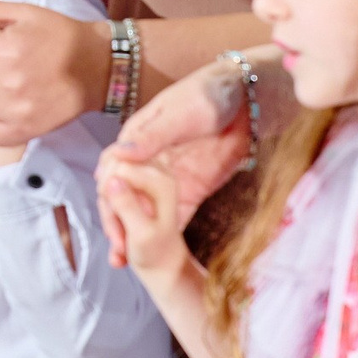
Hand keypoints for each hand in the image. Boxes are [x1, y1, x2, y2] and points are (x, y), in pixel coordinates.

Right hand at [95, 55, 255, 266]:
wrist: (249, 102)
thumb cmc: (208, 96)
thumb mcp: (180, 114)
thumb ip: (152, 136)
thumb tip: (121, 156)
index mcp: (137, 139)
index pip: (112, 171)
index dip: (108, 196)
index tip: (109, 219)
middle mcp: (147, 161)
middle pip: (123, 195)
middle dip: (116, 223)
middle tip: (118, 249)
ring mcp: (168, 177)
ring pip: (143, 209)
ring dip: (133, 233)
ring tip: (126, 261)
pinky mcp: (189, 190)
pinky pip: (171, 216)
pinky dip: (161, 235)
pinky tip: (153, 256)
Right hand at [96, 151, 192, 281]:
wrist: (160, 264)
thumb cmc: (155, 252)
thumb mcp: (141, 234)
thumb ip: (127, 206)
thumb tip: (112, 181)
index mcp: (162, 181)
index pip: (119, 165)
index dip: (109, 189)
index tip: (115, 215)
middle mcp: (155, 174)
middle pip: (110, 170)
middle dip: (107, 201)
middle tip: (116, 229)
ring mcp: (144, 179)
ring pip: (106, 181)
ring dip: (107, 212)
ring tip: (120, 237)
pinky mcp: (134, 185)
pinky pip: (107, 188)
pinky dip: (107, 211)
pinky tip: (116, 232)